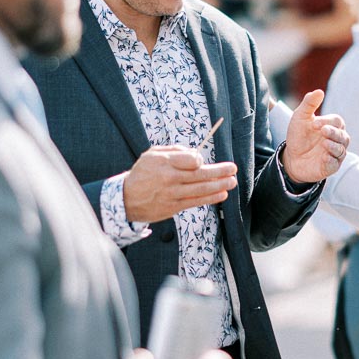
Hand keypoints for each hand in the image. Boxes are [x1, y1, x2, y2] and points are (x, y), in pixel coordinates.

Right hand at [123, 146, 237, 222]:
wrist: (126, 199)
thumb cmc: (142, 173)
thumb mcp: (152, 154)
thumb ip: (174, 151)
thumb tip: (196, 155)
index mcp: (163, 162)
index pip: (189, 160)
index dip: (200, 160)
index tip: (203, 161)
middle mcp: (169, 178)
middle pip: (200, 174)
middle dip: (219, 172)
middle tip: (233, 168)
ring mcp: (172, 194)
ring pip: (201, 189)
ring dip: (220, 185)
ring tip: (232, 181)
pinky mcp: (173, 207)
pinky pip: (196, 202)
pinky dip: (211, 198)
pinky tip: (222, 194)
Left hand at [283, 89, 349, 182]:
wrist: (290, 157)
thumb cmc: (299, 135)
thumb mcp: (300, 117)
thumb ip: (309, 104)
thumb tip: (319, 91)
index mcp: (332, 126)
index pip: (337, 121)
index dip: (328, 121)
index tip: (314, 124)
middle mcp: (337, 140)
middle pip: (343, 136)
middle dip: (334, 133)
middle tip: (323, 131)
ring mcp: (335, 154)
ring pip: (341, 150)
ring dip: (334, 146)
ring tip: (324, 144)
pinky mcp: (330, 167)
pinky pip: (335, 164)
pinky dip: (331, 160)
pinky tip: (324, 157)